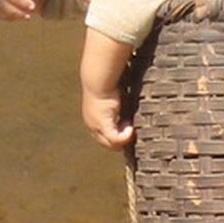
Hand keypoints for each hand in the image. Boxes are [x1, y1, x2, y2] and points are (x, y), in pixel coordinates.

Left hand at [80, 28, 135, 149]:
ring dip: (122, 140)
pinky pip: (115, 139)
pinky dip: (124, 137)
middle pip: (105, 142)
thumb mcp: (112, 91)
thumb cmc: (105, 82)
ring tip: (132, 130)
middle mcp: (91, 124)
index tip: (126, 127)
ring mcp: (96, 126)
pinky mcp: (104, 125)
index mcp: (91, 117)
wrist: (98, 79)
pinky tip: (131, 130)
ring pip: (110, 143)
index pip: (101, 133)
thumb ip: (117, 92)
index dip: (114, 134)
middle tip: (131, 131)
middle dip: (118, 141)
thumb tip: (126, 80)